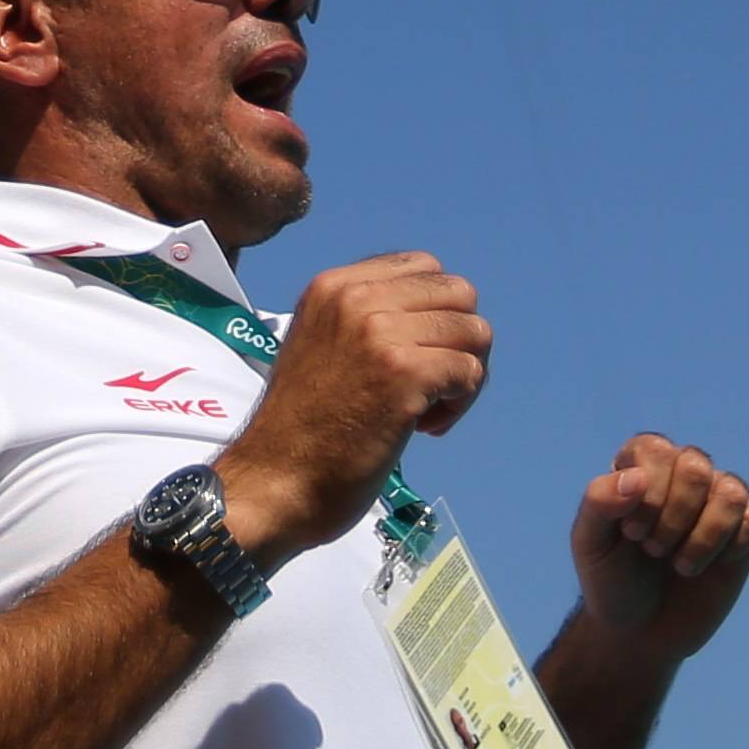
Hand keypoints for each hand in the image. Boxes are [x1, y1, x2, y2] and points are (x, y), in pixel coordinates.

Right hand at [220, 252, 489, 561]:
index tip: (415, 355)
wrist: (274, 482)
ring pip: (474, 332)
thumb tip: (434, 318)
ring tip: (427, 411)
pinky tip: (424, 427)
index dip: (436, 313)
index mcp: (335, 286)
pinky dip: (460, 403)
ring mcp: (382, 334)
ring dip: (465, 377)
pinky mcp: (405, 374)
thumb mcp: (320, 345)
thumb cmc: (300, 430)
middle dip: (460, 341)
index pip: (425, 267)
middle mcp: (357, 297)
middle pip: (459, 294)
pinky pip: (471, 371)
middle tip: (434, 386)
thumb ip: (365, 321)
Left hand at [570, 433, 748, 660]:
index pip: (655, 450)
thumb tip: (636, 477)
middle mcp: (683, 473)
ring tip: (681, 565)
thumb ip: (598, 503)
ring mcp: (718, 500)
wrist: (639, 631)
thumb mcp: (589, 544)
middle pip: (696, 467)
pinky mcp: (746, 531)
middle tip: (653, 550)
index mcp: (642, 465)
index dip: (646, 495)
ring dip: (704, 537)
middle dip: (673, 518)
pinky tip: (707, 567)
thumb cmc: (610, 580)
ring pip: (732, 493)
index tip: (631, 533)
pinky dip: (729, 551)